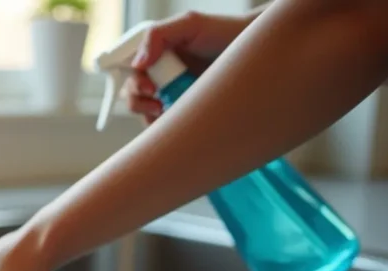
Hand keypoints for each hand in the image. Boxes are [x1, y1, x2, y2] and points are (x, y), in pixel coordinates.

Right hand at [126, 11, 252, 123]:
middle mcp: (160, 75)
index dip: (134, 83)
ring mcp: (171, 94)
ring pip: (144, 113)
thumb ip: (158, 36)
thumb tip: (138, 64)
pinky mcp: (184, 111)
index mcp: (156, 55)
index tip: (149, 88)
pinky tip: (176, 124)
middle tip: (158, 104)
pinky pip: (164, 126)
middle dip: (138, 102)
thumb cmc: (224, 33)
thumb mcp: (190, 24)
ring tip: (168, 112)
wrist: (257, 52)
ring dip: (149, 117)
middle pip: (132, 95)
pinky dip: (163, 129)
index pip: (130, 72)